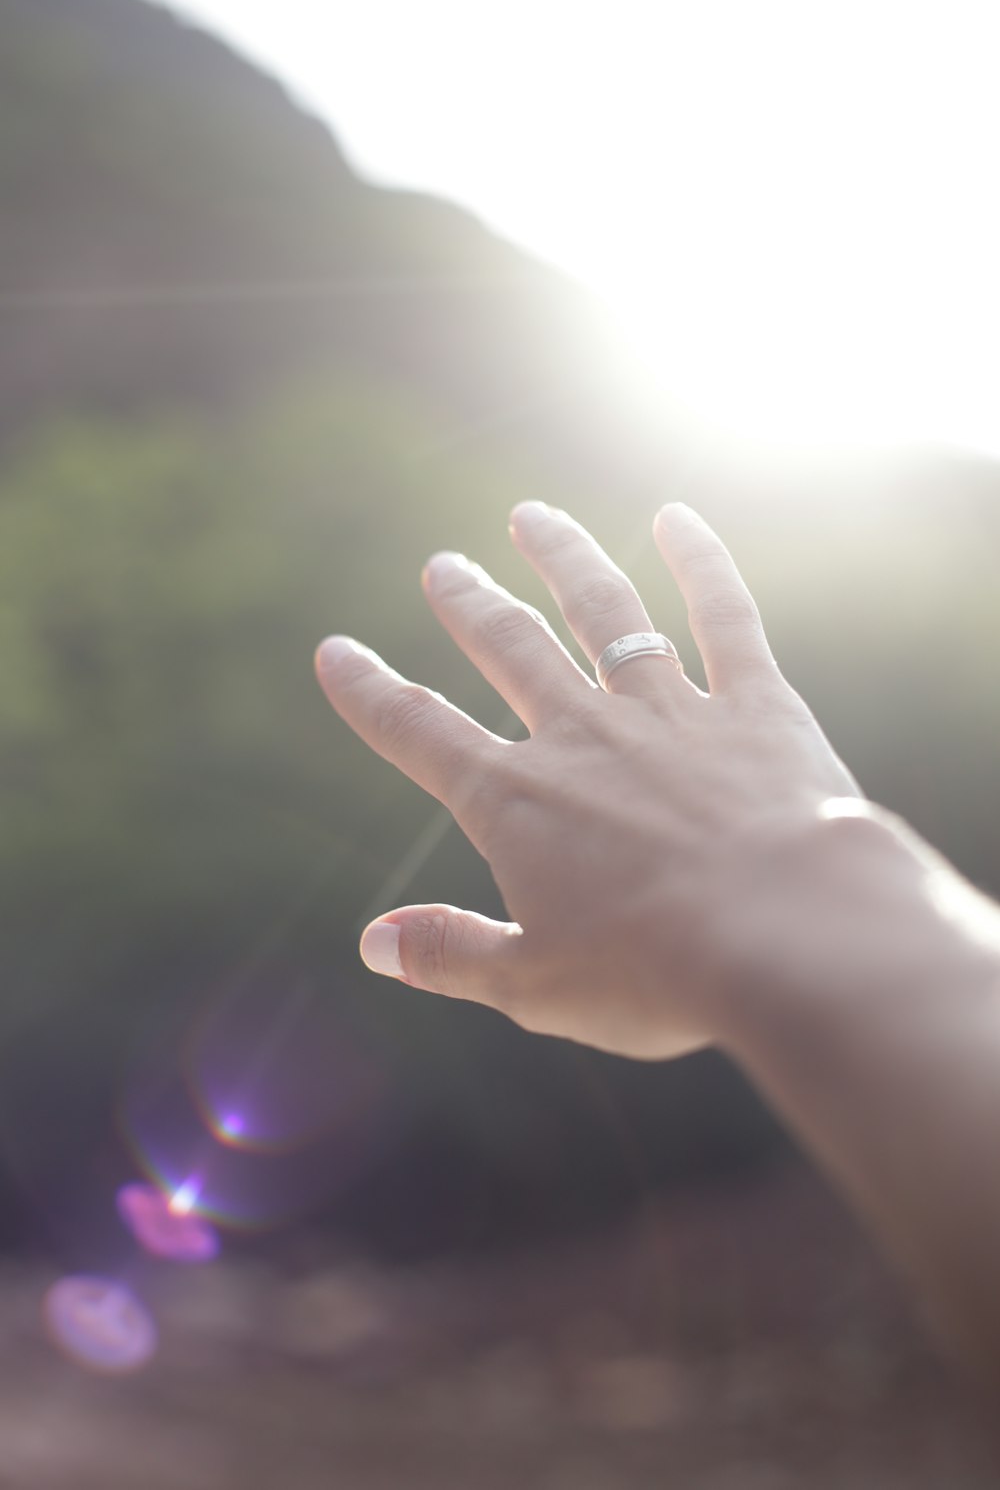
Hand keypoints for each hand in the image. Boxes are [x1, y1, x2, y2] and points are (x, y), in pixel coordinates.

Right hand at [315, 502, 860, 1058]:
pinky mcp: (754, 705)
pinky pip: (723, 616)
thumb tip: (373, 941)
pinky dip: (701, 562)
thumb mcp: (533, 986)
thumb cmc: (656, 974)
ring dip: (563, 560)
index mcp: (516, 803)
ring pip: (603, 612)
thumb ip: (448, 952)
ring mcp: (668, 710)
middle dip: (470, 604)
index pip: (419, 732)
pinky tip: (678, 517)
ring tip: (532, 517)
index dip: (369, 691)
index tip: (335, 651)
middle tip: (442, 564)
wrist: (786, 936)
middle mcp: (582, 737)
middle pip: (510, 650)